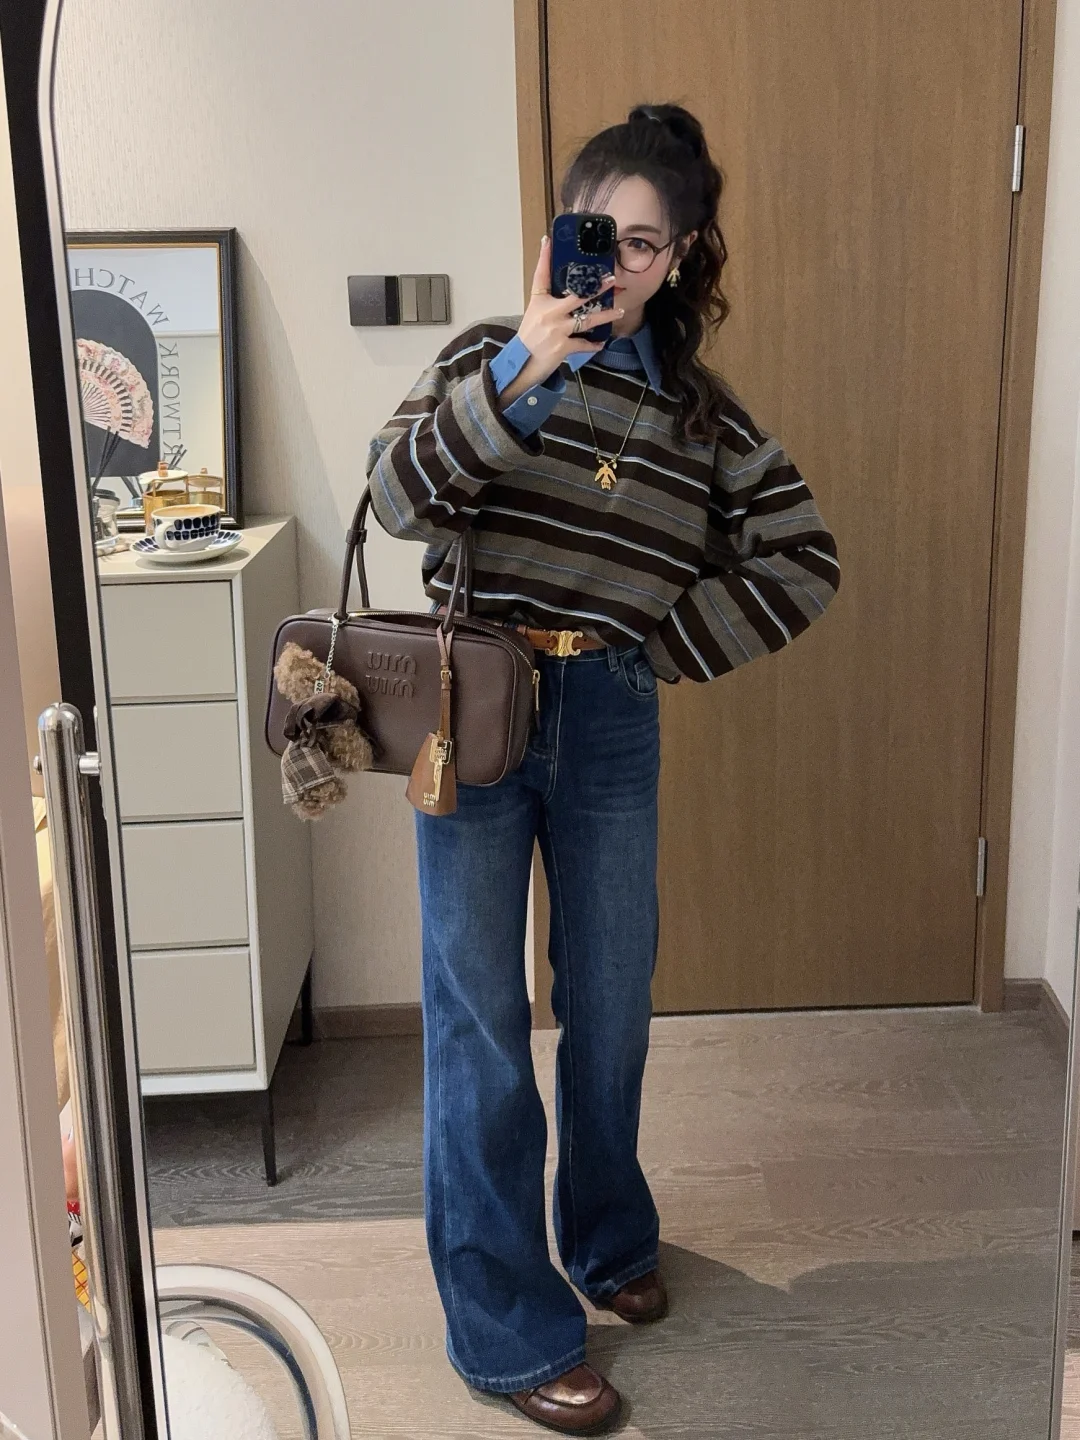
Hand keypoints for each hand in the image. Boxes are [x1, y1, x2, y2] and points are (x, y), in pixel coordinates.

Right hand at [498, 236, 622, 408]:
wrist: (521, 363)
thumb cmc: (529, 337)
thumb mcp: (534, 313)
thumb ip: (548, 300)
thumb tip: (566, 292)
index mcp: (539, 302)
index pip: (541, 276)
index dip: (544, 257)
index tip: (548, 240)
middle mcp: (549, 313)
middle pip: (576, 297)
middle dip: (596, 288)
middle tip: (611, 280)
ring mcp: (557, 330)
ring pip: (587, 320)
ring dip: (605, 316)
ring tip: (618, 311)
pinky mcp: (563, 347)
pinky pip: (583, 343)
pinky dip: (593, 345)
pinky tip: (601, 343)